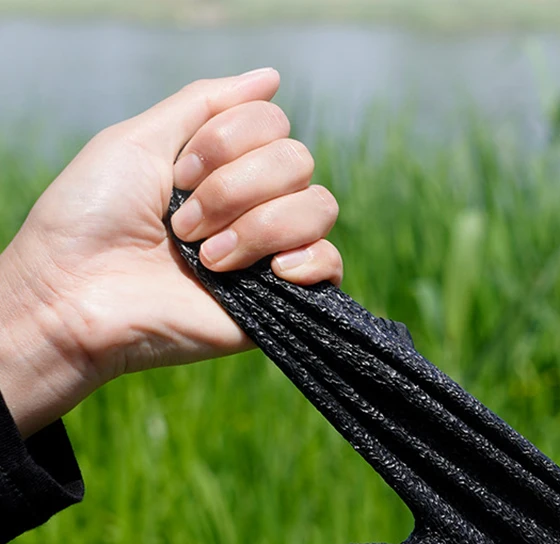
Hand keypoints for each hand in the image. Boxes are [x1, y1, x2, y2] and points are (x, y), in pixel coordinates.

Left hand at [0, 69, 341, 436]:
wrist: (76, 298)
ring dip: (258, 227)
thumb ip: (205, 104)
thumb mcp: (138, 139)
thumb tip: (271, 77)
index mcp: (223, 167)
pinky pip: (332, 263)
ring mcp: (269, 252)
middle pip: (297, 161)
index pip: (273, 124)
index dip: (228, 142)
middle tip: (183, 226)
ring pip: (318, 206)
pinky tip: (271, 273)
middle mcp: (253, 205)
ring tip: (209, 260)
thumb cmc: (92, 218)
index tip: (178, 175)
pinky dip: (309, 261)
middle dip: (234, 189)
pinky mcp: (283, 299)